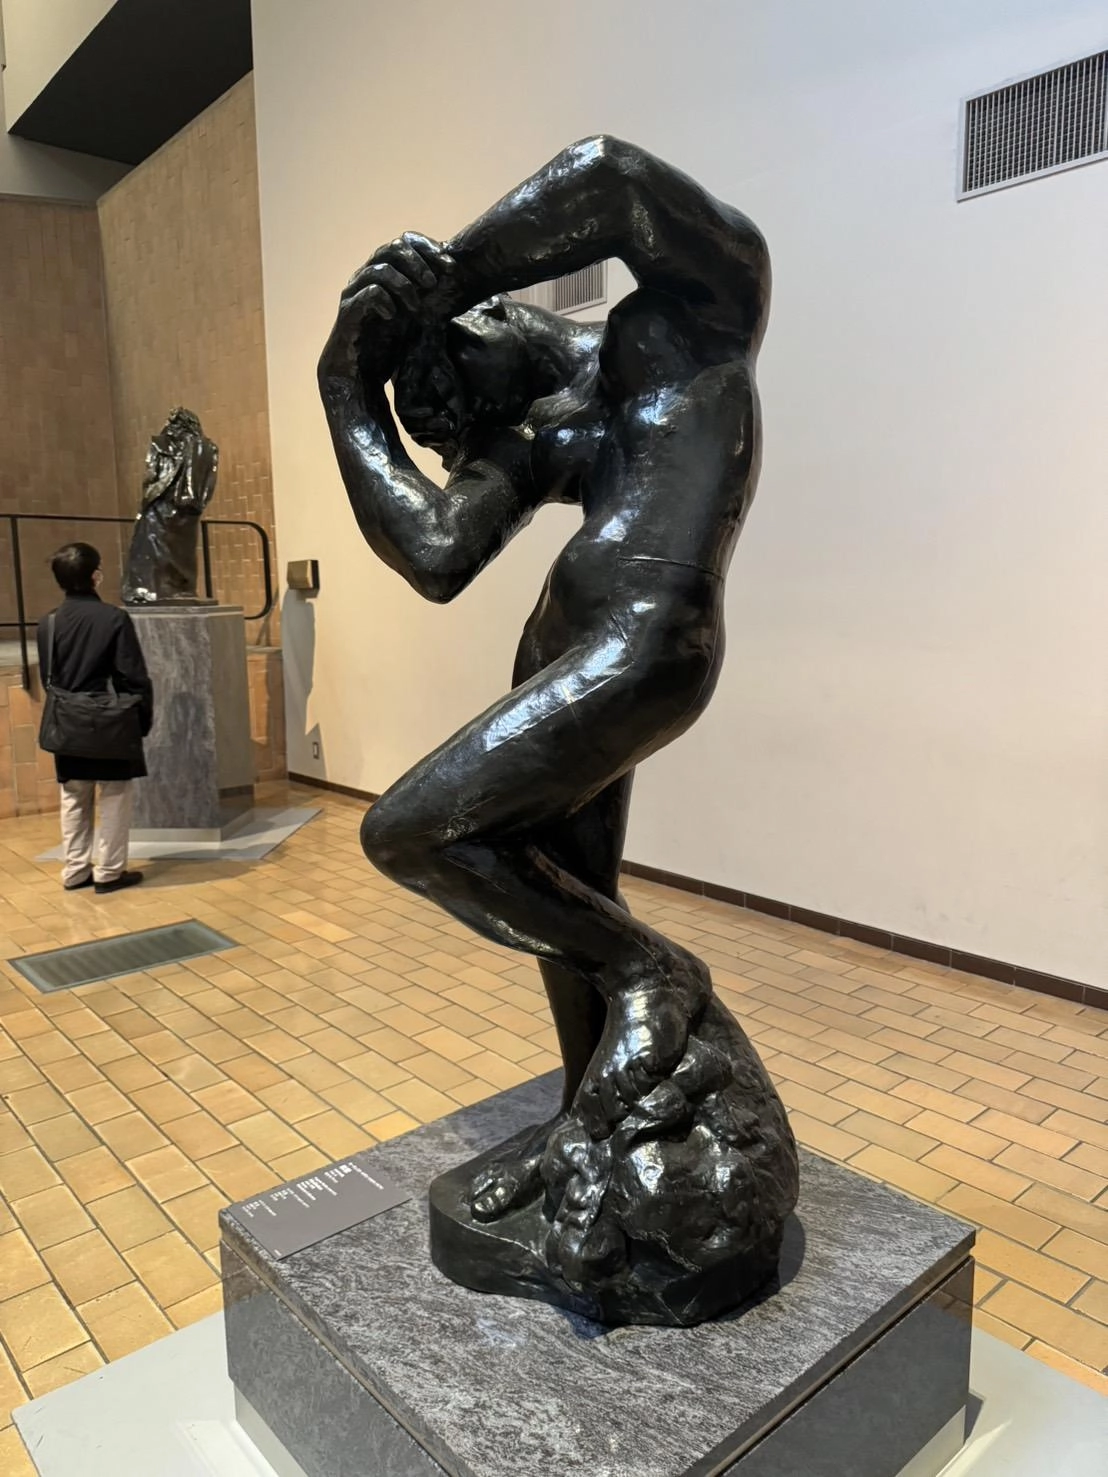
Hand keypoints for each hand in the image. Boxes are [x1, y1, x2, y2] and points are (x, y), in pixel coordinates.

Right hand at [318, 233, 456, 384]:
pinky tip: (393, 316)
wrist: (362, 374)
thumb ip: (429, 296)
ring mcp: (355, 291)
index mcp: (384, 270)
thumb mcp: (415, 316)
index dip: (429, 249)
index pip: (406, 242)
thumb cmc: (388, 344)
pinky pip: (368, 294)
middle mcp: (367, 275)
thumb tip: (461, 279)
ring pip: (380, 269)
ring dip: (403, 286)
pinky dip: (384, 301)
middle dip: (417, 264)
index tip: (450, 268)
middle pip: (392, 248)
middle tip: (433, 284)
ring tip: (415, 307)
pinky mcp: (348, 311)